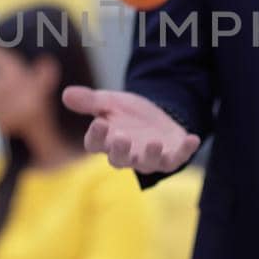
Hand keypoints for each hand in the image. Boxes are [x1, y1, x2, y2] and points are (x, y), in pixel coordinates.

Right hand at [61, 87, 200, 173]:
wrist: (156, 116)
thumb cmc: (127, 114)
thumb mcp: (109, 102)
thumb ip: (90, 101)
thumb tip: (66, 94)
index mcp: (106, 142)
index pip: (95, 144)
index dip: (97, 136)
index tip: (99, 122)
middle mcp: (126, 155)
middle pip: (119, 159)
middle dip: (121, 150)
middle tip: (122, 138)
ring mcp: (149, 158)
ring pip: (147, 164)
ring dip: (151, 155)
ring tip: (154, 142)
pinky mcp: (170, 158)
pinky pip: (177, 159)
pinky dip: (185, 150)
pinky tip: (193, 139)